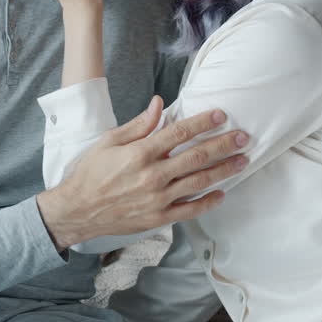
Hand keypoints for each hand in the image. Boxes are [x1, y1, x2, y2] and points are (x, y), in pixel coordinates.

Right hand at [36, 97, 249, 251]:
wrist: (77, 210)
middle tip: (244, 137)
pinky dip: (208, 202)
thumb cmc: (91, 172)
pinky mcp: (158, 217)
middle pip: (197, 156)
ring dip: (223, 170)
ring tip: (242, 161)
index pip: (180, 132)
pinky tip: (222, 193)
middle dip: (223, 145)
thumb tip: (160, 103)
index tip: (221, 115)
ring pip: (199, 182)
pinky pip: (190, 210)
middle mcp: (153, 175)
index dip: (203, 122)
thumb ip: (139, 124)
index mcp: (140, 153)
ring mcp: (158, 199)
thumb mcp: (109, 141)